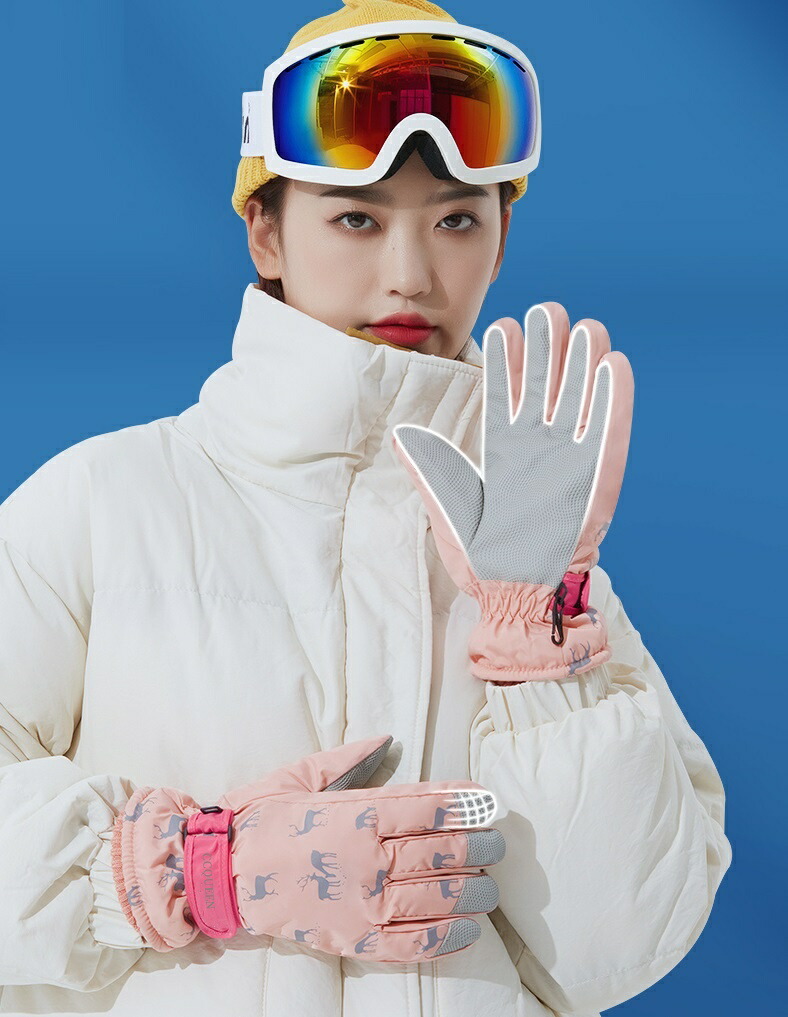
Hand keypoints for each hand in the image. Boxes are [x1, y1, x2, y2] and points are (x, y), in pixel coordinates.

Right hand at [112, 735, 505, 961]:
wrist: (221, 873)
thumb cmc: (261, 818)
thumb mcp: (303, 775)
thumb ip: (350, 759)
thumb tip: (387, 738)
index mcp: (357, 814)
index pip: (430, 809)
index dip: (467, 806)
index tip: (490, 804)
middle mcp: (368, 859)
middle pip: (442, 851)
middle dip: (480, 847)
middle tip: (498, 844)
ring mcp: (363, 903)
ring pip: (437, 898)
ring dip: (473, 891)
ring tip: (491, 885)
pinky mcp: (355, 938)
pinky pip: (413, 944)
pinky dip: (447, 938)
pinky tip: (469, 930)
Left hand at [392, 304, 633, 680]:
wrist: (518, 597)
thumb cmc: (482, 559)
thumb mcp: (448, 509)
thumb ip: (431, 470)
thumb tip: (402, 437)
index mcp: (505, 453)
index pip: (507, 396)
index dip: (507, 362)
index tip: (504, 327)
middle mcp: (540, 452)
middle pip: (548, 389)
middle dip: (549, 350)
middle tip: (548, 309)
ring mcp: (571, 463)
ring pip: (580, 403)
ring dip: (584, 365)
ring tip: (585, 324)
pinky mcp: (598, 481)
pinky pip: (608, 435)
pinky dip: (612, 402)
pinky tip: (614, 366)